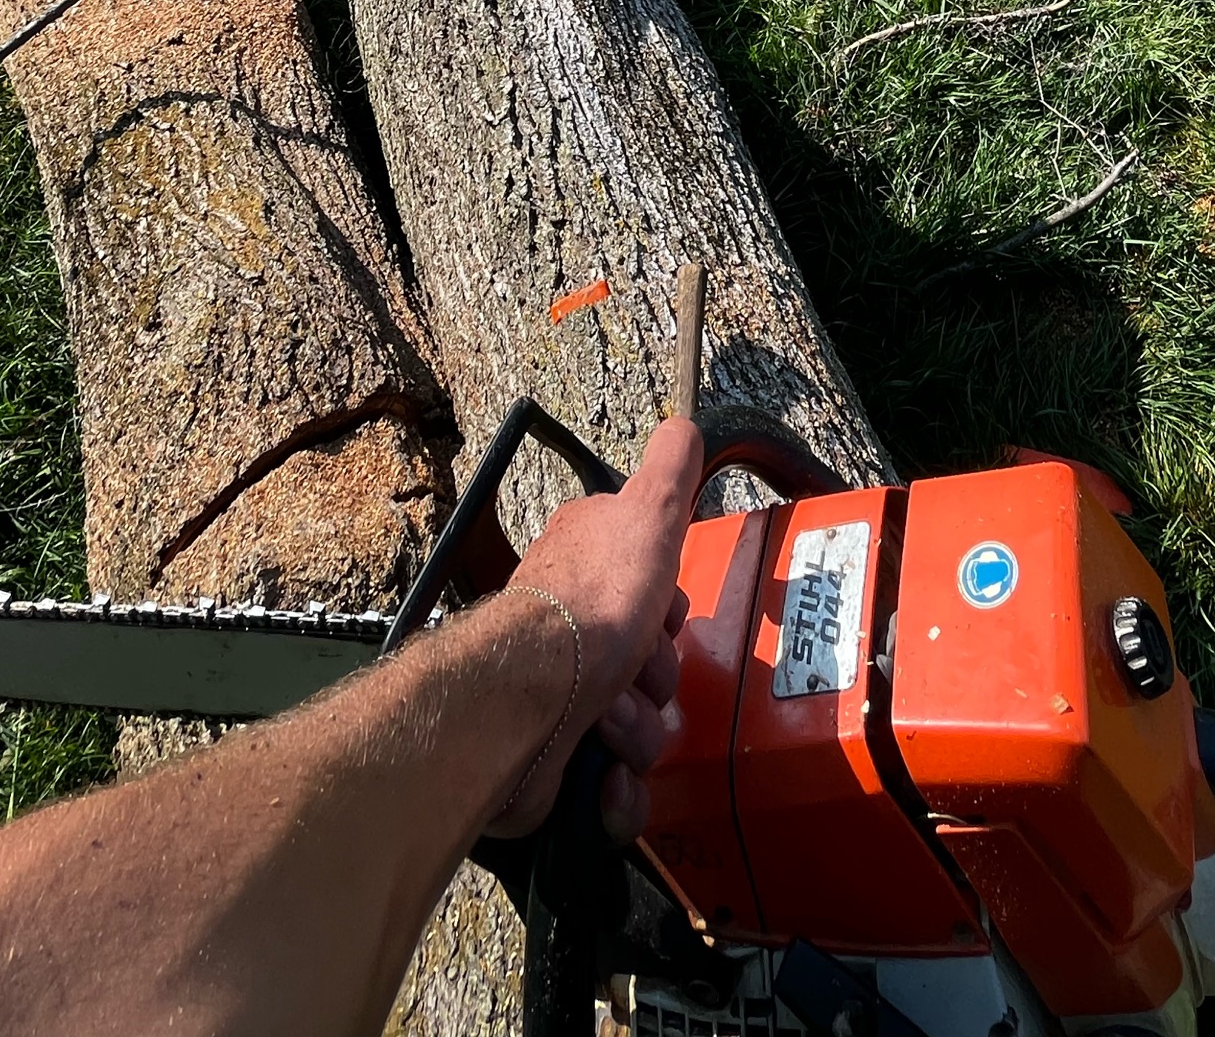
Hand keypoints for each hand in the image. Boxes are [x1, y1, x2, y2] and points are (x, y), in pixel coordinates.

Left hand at [495, 417, 703, 839]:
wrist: (529, 701)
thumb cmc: (589, 604)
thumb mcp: (646, 513)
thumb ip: (669, 468)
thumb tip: (685, 425)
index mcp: (584, 565)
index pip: (649, 586)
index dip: (668, 607)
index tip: (664, 613)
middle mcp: (567, 626)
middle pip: (650, 661)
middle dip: (658, 679)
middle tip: (638, 674)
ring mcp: (560, 694)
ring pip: (640, 725)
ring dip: (640, 730)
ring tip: (613, 723)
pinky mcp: (555, 759)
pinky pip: (613, 785)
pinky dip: (617, 789)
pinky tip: (605, 776)